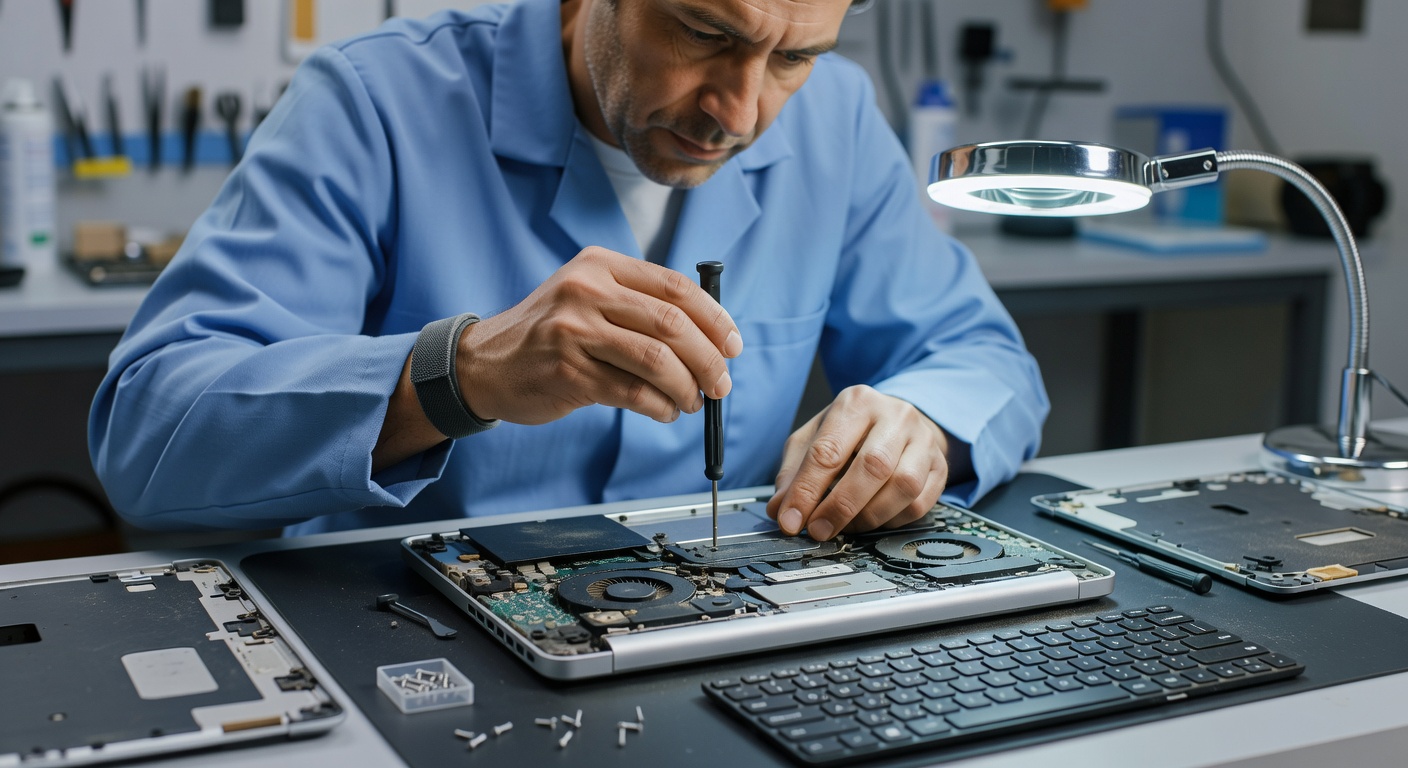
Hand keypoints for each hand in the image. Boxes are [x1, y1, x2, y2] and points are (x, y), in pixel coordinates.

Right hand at [454, 247, 741, 424]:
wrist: (484, 364)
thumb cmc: (550, 335)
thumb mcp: (588, 299)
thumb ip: (640, 307)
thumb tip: (712, 339)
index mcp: (600, 266)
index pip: (676, 287)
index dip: (715, 319)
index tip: (734, 346)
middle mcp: (587, 290)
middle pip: (673, 324)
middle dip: (709, 359)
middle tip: (721, 384)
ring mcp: (574, 330)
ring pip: (657, 360)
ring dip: (687, 388)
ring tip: (693, 402)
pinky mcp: (567, 371)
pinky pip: (632, 392)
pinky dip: (659, 407)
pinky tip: (664, 411)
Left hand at [766, 386, 949, 540]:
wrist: (898, 421)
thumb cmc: (852, 432)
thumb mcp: (814, 438)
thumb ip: (794, 472)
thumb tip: (779, 509)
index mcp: (856, 402)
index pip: (828, 451)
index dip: (806, 491)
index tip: (791, 520)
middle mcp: (894, 415)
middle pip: (871, 467)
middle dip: (840, 507)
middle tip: (819, 530)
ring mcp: (923, 439)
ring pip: (902, 486)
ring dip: (869, 516)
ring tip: (847, 525)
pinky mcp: (940, 465)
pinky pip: (920, 503)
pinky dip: (892, 520)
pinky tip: (874, 519)